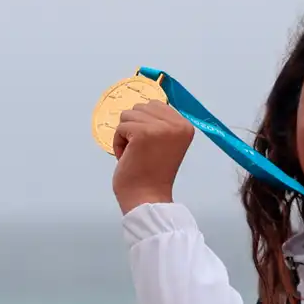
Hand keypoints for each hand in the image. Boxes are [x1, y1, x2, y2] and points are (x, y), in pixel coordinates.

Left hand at [111, 100, 194, 214]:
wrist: (147, 198)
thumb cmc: (152, 175)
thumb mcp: (165, 142)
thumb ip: (161, 124)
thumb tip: (142, 108)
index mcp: (185, 126)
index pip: (156, 105)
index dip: (145, 124)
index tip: (149, 147)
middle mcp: (177, 124)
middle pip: (140, 107)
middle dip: (134, 128)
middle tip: (142, 151)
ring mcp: (160, 128)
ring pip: (128, 115)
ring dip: (125, 135)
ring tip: (136, 154)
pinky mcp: (143, 133)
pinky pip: (120, 127)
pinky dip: (118, 143)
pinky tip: (129, 157)